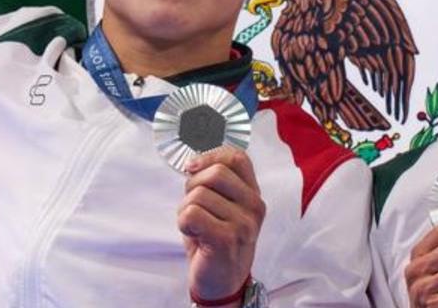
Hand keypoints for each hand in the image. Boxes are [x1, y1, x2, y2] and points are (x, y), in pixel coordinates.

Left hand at [178, 147, 265, 304]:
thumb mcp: (221, 206)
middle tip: (193, 204)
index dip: (210, 155)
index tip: (194, 168)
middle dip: (193, 185)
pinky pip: (192, 213)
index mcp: (253, 193)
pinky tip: (193, 234)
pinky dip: (183, 222)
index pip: (237, 157)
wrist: (222, 281)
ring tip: (195, 225)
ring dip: (185, 209)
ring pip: (199, 194)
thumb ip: (213, 183)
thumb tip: (193, 162)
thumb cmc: (216, 240)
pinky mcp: (227, 239)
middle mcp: (254, 206)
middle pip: (216, 173)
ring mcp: (243, 223)